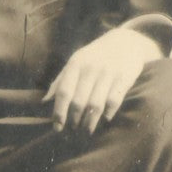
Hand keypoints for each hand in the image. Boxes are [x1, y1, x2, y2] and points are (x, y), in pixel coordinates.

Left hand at [42, 27, 160, 135]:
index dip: (59, 112)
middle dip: (74, 120)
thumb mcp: (77, 61)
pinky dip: (108, 114)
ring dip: (89, 122)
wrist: (127, 42)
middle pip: (79, 102)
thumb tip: (44, 101)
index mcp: (76, 63)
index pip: (64, 92)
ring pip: (95, 105)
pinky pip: (113, 102)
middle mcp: (91, 68)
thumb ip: (61, 80)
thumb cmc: (96, 56)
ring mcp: (108, 73)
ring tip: (87, 129)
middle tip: (73, 129)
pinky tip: (104, 119)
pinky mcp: (124, 78)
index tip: (57, 127)